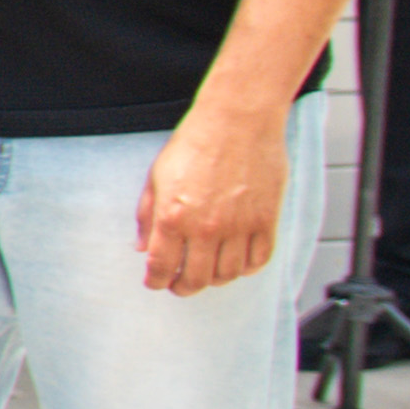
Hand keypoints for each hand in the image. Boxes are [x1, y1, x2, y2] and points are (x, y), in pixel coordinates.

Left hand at [140, 87, 292, 295]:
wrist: (237, 121)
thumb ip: (147, 216)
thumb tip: (143, 247)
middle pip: (196, 279)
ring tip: (207, 272)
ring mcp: (239, 227)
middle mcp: (206, 227)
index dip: (156, 281)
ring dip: (214, 280)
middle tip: (179, 285)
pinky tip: (236, 262)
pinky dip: (246, 268)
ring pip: (228, 275)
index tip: (155, 282)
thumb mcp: (156, 177)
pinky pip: (258, 260)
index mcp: (172, 217)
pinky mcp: (266, 221)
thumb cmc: (195, 143)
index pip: (161, 267)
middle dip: (183, 287)